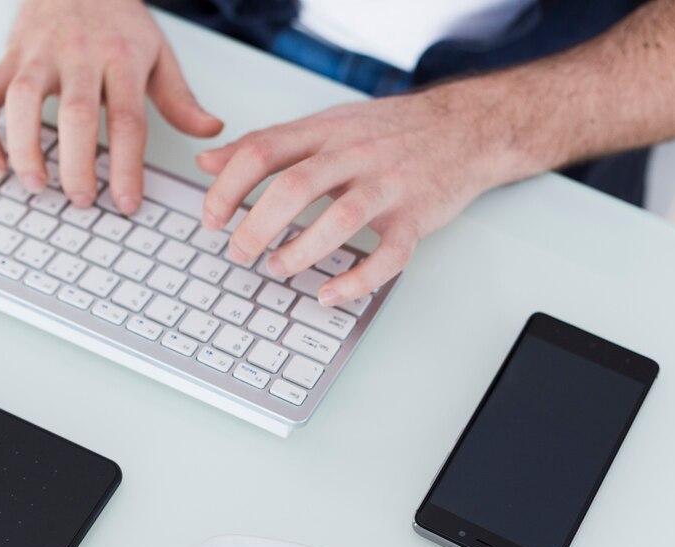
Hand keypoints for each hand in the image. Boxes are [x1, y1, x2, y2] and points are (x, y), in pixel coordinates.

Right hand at [0, 0, 222, 213]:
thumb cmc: (117, 23)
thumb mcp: (157, 54)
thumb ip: (180, 98)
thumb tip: (210, 131)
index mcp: (121, 58)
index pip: (127, 119)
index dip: (127, 165)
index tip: (127, 202)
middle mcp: (78, 56)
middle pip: (75, 114)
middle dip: (77, 163)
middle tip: (83, 199)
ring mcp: (37, 55)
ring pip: (22, 100)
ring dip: (24, 147)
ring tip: (36, 184)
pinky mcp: (8, 58)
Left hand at [196, 85, 513, 306]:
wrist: (467, 126)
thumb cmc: (389, 131)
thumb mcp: (324, 124)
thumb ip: (267, 143)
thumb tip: (208, 161)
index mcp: (325, 131)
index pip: (263, 151)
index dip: (228, 187)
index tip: (212, 218)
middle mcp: (354, 154)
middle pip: (294, 186)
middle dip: (256, 225)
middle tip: (238, 252)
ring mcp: (389, 186)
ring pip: (340, 219)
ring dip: (301, 251)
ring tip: (278, 268)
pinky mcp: (417, 217)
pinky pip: (388, 255)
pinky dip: (356, 281)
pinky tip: (329, 294)